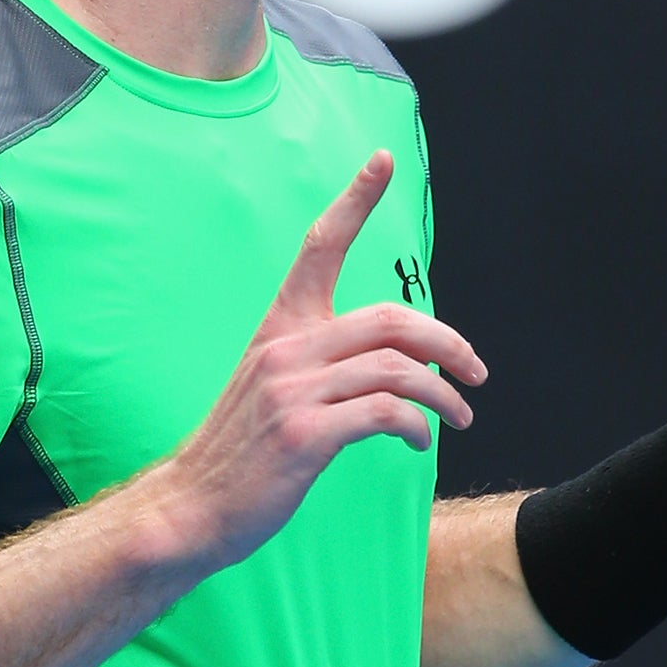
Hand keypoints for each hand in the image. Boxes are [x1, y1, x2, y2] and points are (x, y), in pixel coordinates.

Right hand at [162, 150, 487, 568]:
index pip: (320, 247)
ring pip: (397, 369)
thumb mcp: (273, 387)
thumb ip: (322, 363)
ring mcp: (292, 392)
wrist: (189, 506)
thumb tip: (396, 364)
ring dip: (444, 394)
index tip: (380, 161)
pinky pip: (384, 414)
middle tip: (477, 371)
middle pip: (390, 319)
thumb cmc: (242, 451)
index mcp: (280, 328)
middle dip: (447, 341)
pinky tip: (419, 441)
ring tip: (461, 417)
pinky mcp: (302, 436)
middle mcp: (285, 348)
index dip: (353, 201)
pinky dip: (417, 425)